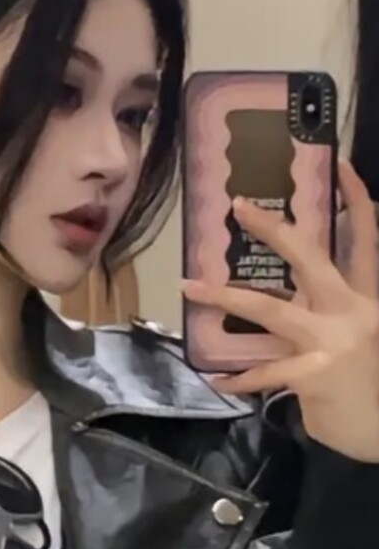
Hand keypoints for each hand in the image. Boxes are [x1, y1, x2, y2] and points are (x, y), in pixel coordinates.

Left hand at [183, 160, 378, 462]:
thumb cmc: (371, 383)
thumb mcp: (360, 334)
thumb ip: (331, 309)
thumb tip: (292, 293)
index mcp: (365, 299)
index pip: (365, 240)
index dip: (356, 201)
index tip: (340, 166)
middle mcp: (352, 311)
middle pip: (311, 259)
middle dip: (274, 230)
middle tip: (238, 206)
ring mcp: (334, 341)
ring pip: (271, 308)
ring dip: (224, 297)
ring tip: (188, 286)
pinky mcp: (316, 374)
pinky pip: (266, 372)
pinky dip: (240, 378)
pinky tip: (218, 380)